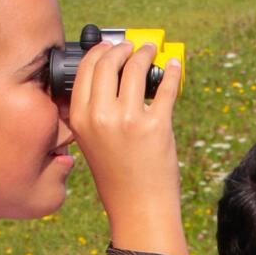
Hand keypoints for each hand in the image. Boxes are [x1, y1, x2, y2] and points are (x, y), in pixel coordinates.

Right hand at [67, 39, 182, 228]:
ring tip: (152, 50)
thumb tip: (112, 75)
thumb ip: (94, 112)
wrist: (138, 208)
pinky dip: (173, 71)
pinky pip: (167, 87)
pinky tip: (175, 66)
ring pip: (137, 68)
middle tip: (134, 47)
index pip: (87, 69)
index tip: (112, 46)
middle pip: (110, 62)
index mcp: (80, 119)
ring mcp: (129, 120)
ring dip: (147, 52)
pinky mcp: (157, 126)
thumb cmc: (117, 177)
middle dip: (123, 48)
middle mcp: (101, 116)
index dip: (101, 50)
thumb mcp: (91, 143)